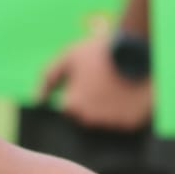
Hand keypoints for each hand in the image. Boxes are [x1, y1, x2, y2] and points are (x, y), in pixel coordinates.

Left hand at [37, 34, 152, 130]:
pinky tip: (128, 93)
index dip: (78, 90)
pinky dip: (125, 111)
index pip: (70, 107)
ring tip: (117, 85)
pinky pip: (123, 121)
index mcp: (73, 105)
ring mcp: (111, 124)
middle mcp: (90, 120)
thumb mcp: (68, 58)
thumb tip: (38, 100)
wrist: (136, 49)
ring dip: (108, 108)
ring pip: (106, 120)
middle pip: (87, 116)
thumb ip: (49, 79)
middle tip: (103, 81)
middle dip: (92, 101)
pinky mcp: (130, 124)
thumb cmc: (98, 52)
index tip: (88, 78)